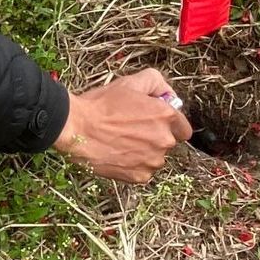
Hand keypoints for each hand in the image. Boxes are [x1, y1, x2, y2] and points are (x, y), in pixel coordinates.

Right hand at [52, 69, 193, 182]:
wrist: (76, 128)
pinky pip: (142, 170)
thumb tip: (168, 95)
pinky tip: (117, 153)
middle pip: (167, 142)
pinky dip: (133, 165)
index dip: (169, 124)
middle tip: (130, 128)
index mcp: (166, 116)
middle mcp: (164, 140)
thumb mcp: (130, 83)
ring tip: (121, 141)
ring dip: (144, 152)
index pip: (183, 128)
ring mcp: (152, 161)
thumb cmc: (101, 105)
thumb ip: (156, 82)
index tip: (154, 121)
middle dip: (154, 136)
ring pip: (154, 157)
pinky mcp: (139, 176)